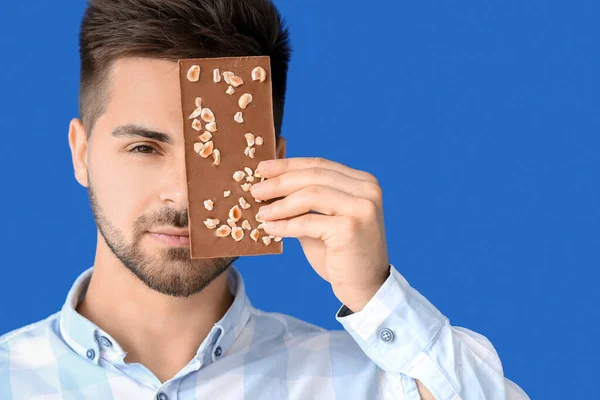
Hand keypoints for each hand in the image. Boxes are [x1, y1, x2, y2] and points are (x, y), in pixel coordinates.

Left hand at [251, 157, 389, 312]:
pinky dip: (285, 225)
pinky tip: (270, 229)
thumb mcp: (322, 219)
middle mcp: (367, 190)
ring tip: (261, 212)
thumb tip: (269, 183)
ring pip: (310, 195)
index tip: (262, 168)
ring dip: (280, 204)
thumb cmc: (340, 253)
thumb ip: (304, 201)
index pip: (319, 165)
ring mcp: (361, 208)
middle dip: (279, 182)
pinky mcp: (350, 228)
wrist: (364, 287)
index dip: (288, 165)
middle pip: (314, 176)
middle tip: (255, 189)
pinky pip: (308, 222)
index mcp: (363, 182)